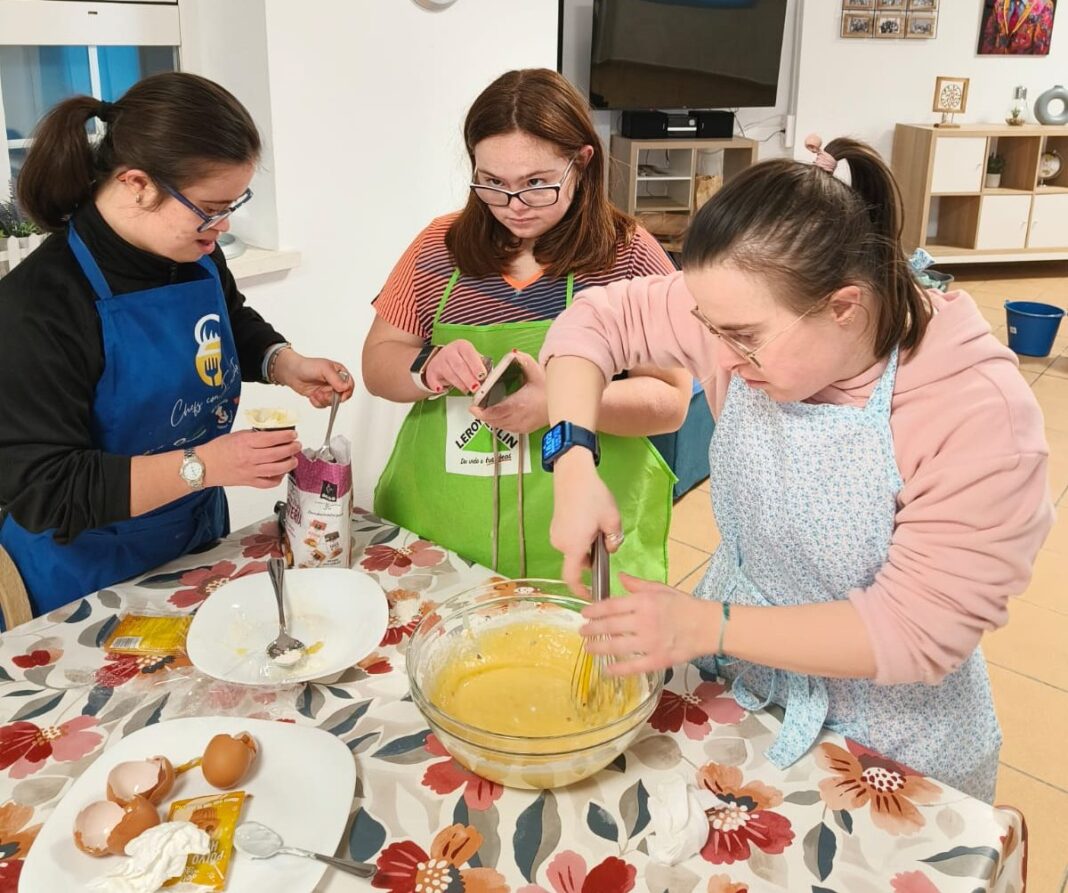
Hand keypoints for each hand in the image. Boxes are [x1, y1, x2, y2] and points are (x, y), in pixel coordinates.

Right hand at [199, 429, 302, 488]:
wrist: (203, 466)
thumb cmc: (218, 449)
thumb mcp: (236, 435)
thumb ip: (254, 435)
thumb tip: (272, 433)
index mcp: (245, 443)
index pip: (271, 438)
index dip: (286, 436)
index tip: (293, 434)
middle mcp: (249, 457)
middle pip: (277, 454)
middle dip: (291, 449)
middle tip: (297, 445)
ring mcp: (250, 472)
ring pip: (276, 469)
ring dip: (289, 464)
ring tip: (293, 459)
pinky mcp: (249, 482)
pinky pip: (268, 483)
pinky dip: (278, 479)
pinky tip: (281, 473)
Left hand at [273, 350, 355, 407]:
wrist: (291, 372)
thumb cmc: (307, 366)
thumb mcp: (324, 369)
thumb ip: (336, 379)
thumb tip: (345, 387)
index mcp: (340, 373)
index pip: (350, 385)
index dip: (346, 392)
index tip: (338, 394)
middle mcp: (335, 382)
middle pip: (342, 396)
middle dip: (332, 398)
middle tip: (323, 394)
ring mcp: (328, 390)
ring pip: (333, 402)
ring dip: (323, 400)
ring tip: (316, 394)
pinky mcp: (320, 397)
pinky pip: (323, 405)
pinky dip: (317, 403)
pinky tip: (312, 396)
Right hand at [423, 340, 486, 393]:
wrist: (442, 360)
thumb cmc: (461, 360)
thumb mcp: (471, 358)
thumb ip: (480, 366)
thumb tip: (490, 377)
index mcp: (462, 346)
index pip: (469, 354)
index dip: (476, 365)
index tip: (482, 376)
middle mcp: (449, 351)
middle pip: (459, 365)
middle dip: (468, 378)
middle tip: (476, 387)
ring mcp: (439, 361)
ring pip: (449, 374)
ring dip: (459, 384)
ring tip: (467, 390)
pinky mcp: (431, 372)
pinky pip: (434, 380)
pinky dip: (437, 385)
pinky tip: (442, 389)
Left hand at [470, 351, 547, 434]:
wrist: (563, 403)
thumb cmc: (550, 390)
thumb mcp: (536, 371)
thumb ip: (523, 361)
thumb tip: (513, 354)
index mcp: (519, 403)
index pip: (495, 412)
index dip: (481, 412)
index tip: (473, 408)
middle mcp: (519, 417)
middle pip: (494, 420)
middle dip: (483, 415)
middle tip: (476, 407)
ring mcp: (521, 425)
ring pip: (499, 426)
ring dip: (490, 419)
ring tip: (485, 411)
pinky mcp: (524, 429)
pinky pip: (507, 428)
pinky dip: (499, 423)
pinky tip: (498, 416)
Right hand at [549, 449, 623, 594]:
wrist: (572, 473)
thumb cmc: (593, 497)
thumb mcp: (612, 519)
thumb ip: (614, 540)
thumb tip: (610, 549)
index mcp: (574, 546)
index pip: (572, 577)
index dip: (580, 590)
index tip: (590, 595)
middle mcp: (560, 543)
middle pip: (577, 561)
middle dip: (592, 556)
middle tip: (605, 539)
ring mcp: (555, 534)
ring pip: (574, 548)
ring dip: (587, 545)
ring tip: (598, 524)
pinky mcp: (555, 525)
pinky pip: (569, 538)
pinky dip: (580, 536)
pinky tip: (588, 518)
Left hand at [579, 573, 717, 674]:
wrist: (709, 626)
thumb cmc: (684, 605)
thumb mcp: (661, 589)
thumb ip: (638, 585)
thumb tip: (620, 577)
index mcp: (644, 601)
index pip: (611, 606)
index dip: (594, 610)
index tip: (584, 614)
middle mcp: (644, 621)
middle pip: (609, 626)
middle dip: (591, 630)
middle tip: (582, 632)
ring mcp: (650, 642)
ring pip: (616, 646)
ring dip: (598, 648)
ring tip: (589, 648)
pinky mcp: (657, 660)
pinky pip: (632, 666)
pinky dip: (617, 669)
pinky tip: (606, 670)